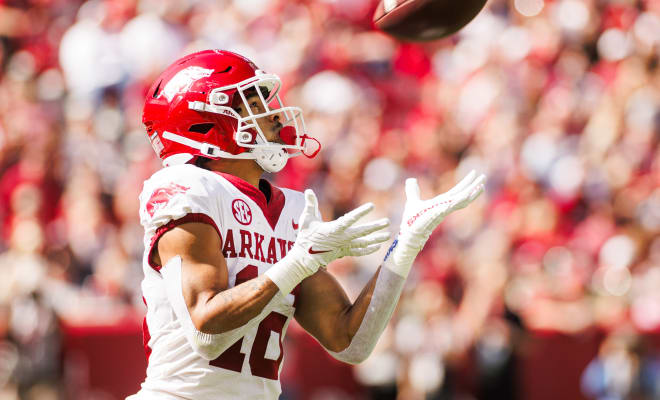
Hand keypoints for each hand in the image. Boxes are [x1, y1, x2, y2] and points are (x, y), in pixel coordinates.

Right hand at [266, 189, 389, 293]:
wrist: (304, 258)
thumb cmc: (305, 237)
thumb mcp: (306, 219)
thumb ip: (310, 204)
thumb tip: (308, 190)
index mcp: (333, 229)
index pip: (350, 219)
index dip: (361, 212)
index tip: (372, 206)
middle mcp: (342, 238)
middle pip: (362, 232)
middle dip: (375, 227)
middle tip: (387, 222)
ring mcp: (344, 246)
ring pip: (363, 243)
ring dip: (376, 239)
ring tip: (388, 235)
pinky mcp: (344, 252)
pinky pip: (359, 251)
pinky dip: (368, 249)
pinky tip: (378, 246)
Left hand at [385, 171, 485, 275]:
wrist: (410, 231)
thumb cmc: (412, 220)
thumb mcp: (412, 200)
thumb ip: (413, 190)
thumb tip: (411, 180)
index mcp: (442, 202)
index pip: (456, 191)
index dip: (465, 183)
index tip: (473, 174)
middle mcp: (447, 206)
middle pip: (463, 193)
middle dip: (473, 185)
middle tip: (483, 176)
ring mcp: (446, 209)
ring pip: (464, 199)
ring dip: (474, 191)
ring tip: (482, 184)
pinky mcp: (443, 212)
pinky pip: (457, 204)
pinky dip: (465, 198)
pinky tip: (472, 192)